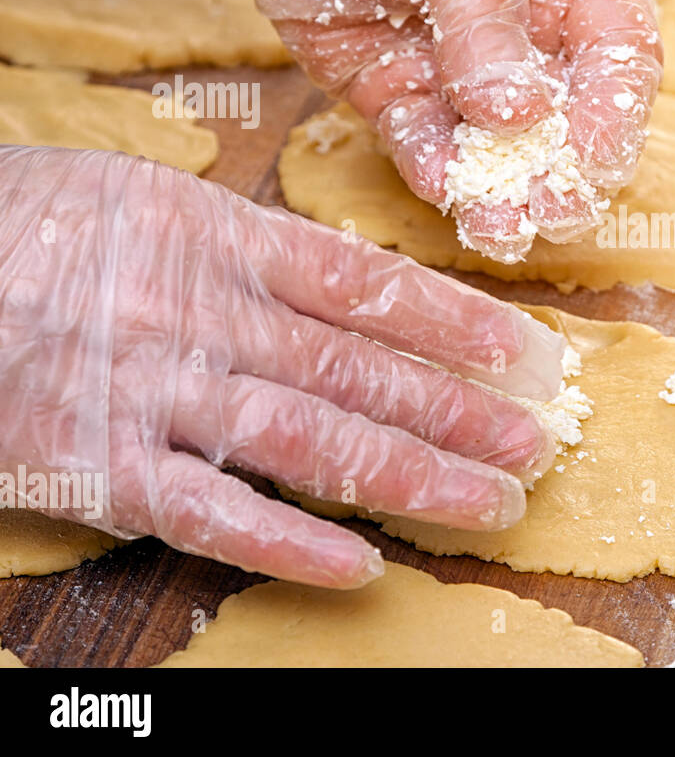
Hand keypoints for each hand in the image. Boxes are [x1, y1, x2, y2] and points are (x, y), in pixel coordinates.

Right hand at [0, 146, 564, 587]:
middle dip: (458, 412)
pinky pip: (207, 513)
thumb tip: (354, 292)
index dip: (457, 324)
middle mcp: (204, 315)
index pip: (370, 288)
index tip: (525, 354)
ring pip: (308, 441)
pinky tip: (358, 567)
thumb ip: (250, 248)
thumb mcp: (150, 197)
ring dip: (408, 476)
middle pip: (360, 371)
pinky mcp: (97, 465)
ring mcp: (153, 392)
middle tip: (535, 444)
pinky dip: (285, 543)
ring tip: (487, 502)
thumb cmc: (33, 223)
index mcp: (221, 238)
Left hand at [156, 0, 663, 261]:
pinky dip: (434, 169)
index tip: (597, 158)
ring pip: (498, 148)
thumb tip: (518, 114)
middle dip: (561, 167)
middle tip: (550, 209)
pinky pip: (427, 145)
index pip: (620, 55)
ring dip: (499, 188)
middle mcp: (529, 32)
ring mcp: (463, 70)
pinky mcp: (400, 93)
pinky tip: (438, 181)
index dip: (616, 110)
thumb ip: (486, 27)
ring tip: (496, 225)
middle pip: (567, 118)